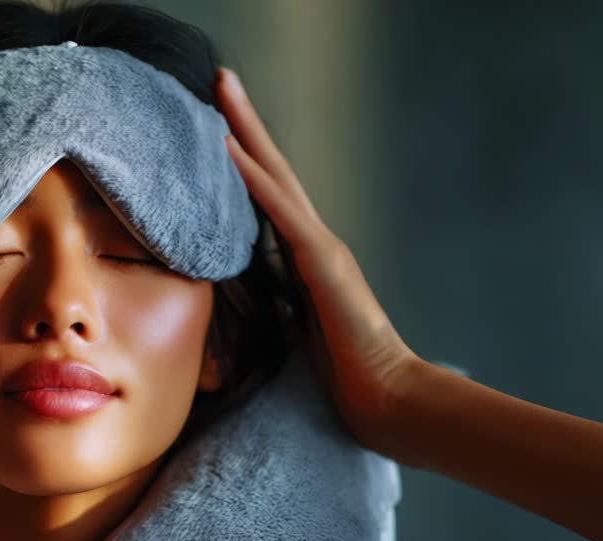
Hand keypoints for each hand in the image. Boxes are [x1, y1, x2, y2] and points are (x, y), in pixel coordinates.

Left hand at [215, 66, 422, 449]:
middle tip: (217, 78)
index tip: (215, 125)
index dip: (243, 160)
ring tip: (219, 91)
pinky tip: (229, 150)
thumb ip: (274, 308)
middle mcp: (315, 243)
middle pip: (273, 171)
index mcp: (306, 259)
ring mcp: (322, 248)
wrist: (388, 401)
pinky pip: (281, 213)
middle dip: (244, 124)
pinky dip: (255, 179)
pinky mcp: (324, 263)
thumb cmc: (344, 378)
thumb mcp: (294, 333)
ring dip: (246, 133)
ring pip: (277, 178)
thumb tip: (240, 306)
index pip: (268, 197)